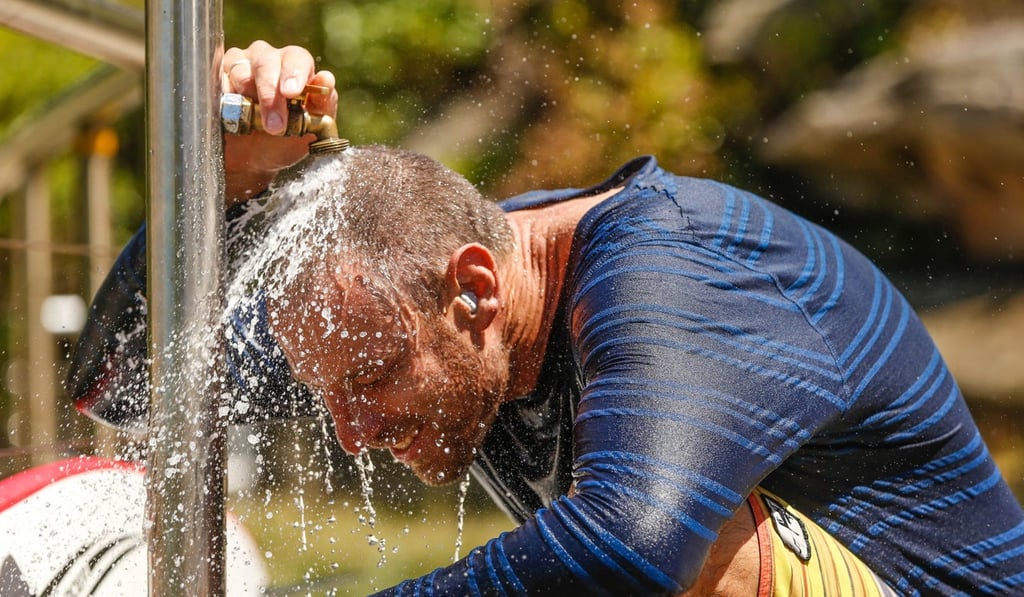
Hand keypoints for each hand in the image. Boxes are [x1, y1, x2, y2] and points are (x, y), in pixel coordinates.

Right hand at [221, 41, 339, 205]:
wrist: (254, 162)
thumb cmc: (286, 141)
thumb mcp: (310, 129)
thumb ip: (322, 106)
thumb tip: (326, 79)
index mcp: (295, 68)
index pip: (297, 58)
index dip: (294, 73)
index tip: (292, 93)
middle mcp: (268, 60)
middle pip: (266, 60)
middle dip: (270, 93)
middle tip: (274, 123)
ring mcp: (241, 66)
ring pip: (241, 70)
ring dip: (248, 98)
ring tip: (253, 125)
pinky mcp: (219, 78)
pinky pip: (219, 80)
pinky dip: (226, 97)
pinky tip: (233, 114)